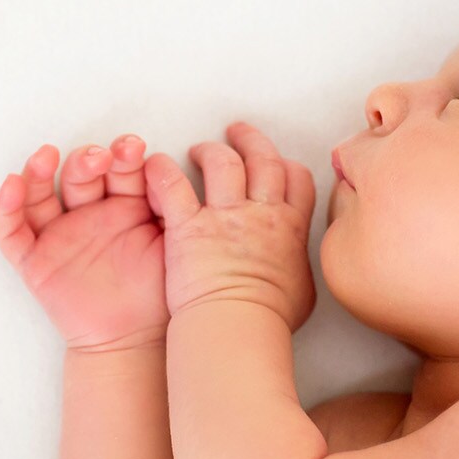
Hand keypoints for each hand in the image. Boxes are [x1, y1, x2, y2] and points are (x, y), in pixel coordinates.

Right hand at [0, 134, 169, 352]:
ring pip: (41, 195)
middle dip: (88, 161)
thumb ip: (170, 206)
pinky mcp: (35, 261)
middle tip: (101, 157)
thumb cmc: (157, 292)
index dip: (123, 155)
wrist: (134, 341)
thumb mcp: (172, 243)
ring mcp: (59, 235)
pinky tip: (12, 184)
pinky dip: (7, 208)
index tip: (134, 147)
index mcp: (124, 205)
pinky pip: (13, 232)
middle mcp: (89, 214)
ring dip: (41, 172)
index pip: (118, 170)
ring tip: (48, 155)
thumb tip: (163, 168)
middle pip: (80, 176)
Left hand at [144, 121, 317, 333]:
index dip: (284, 164)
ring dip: (210, 150)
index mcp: (290, 227)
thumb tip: (295, 262)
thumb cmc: (268, 319)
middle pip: (263, 159)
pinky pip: (173, 185)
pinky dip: (162, 170)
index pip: (295, 178)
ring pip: (223, 162)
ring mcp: (225, 217)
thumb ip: (296, 264)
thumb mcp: (301, 290)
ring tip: (198, 150)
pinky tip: (157, 164)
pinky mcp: (189, 226)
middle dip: (251, 140)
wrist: (238, 326)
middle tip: (238, 132)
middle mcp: (261, 213)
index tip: (275, 162)